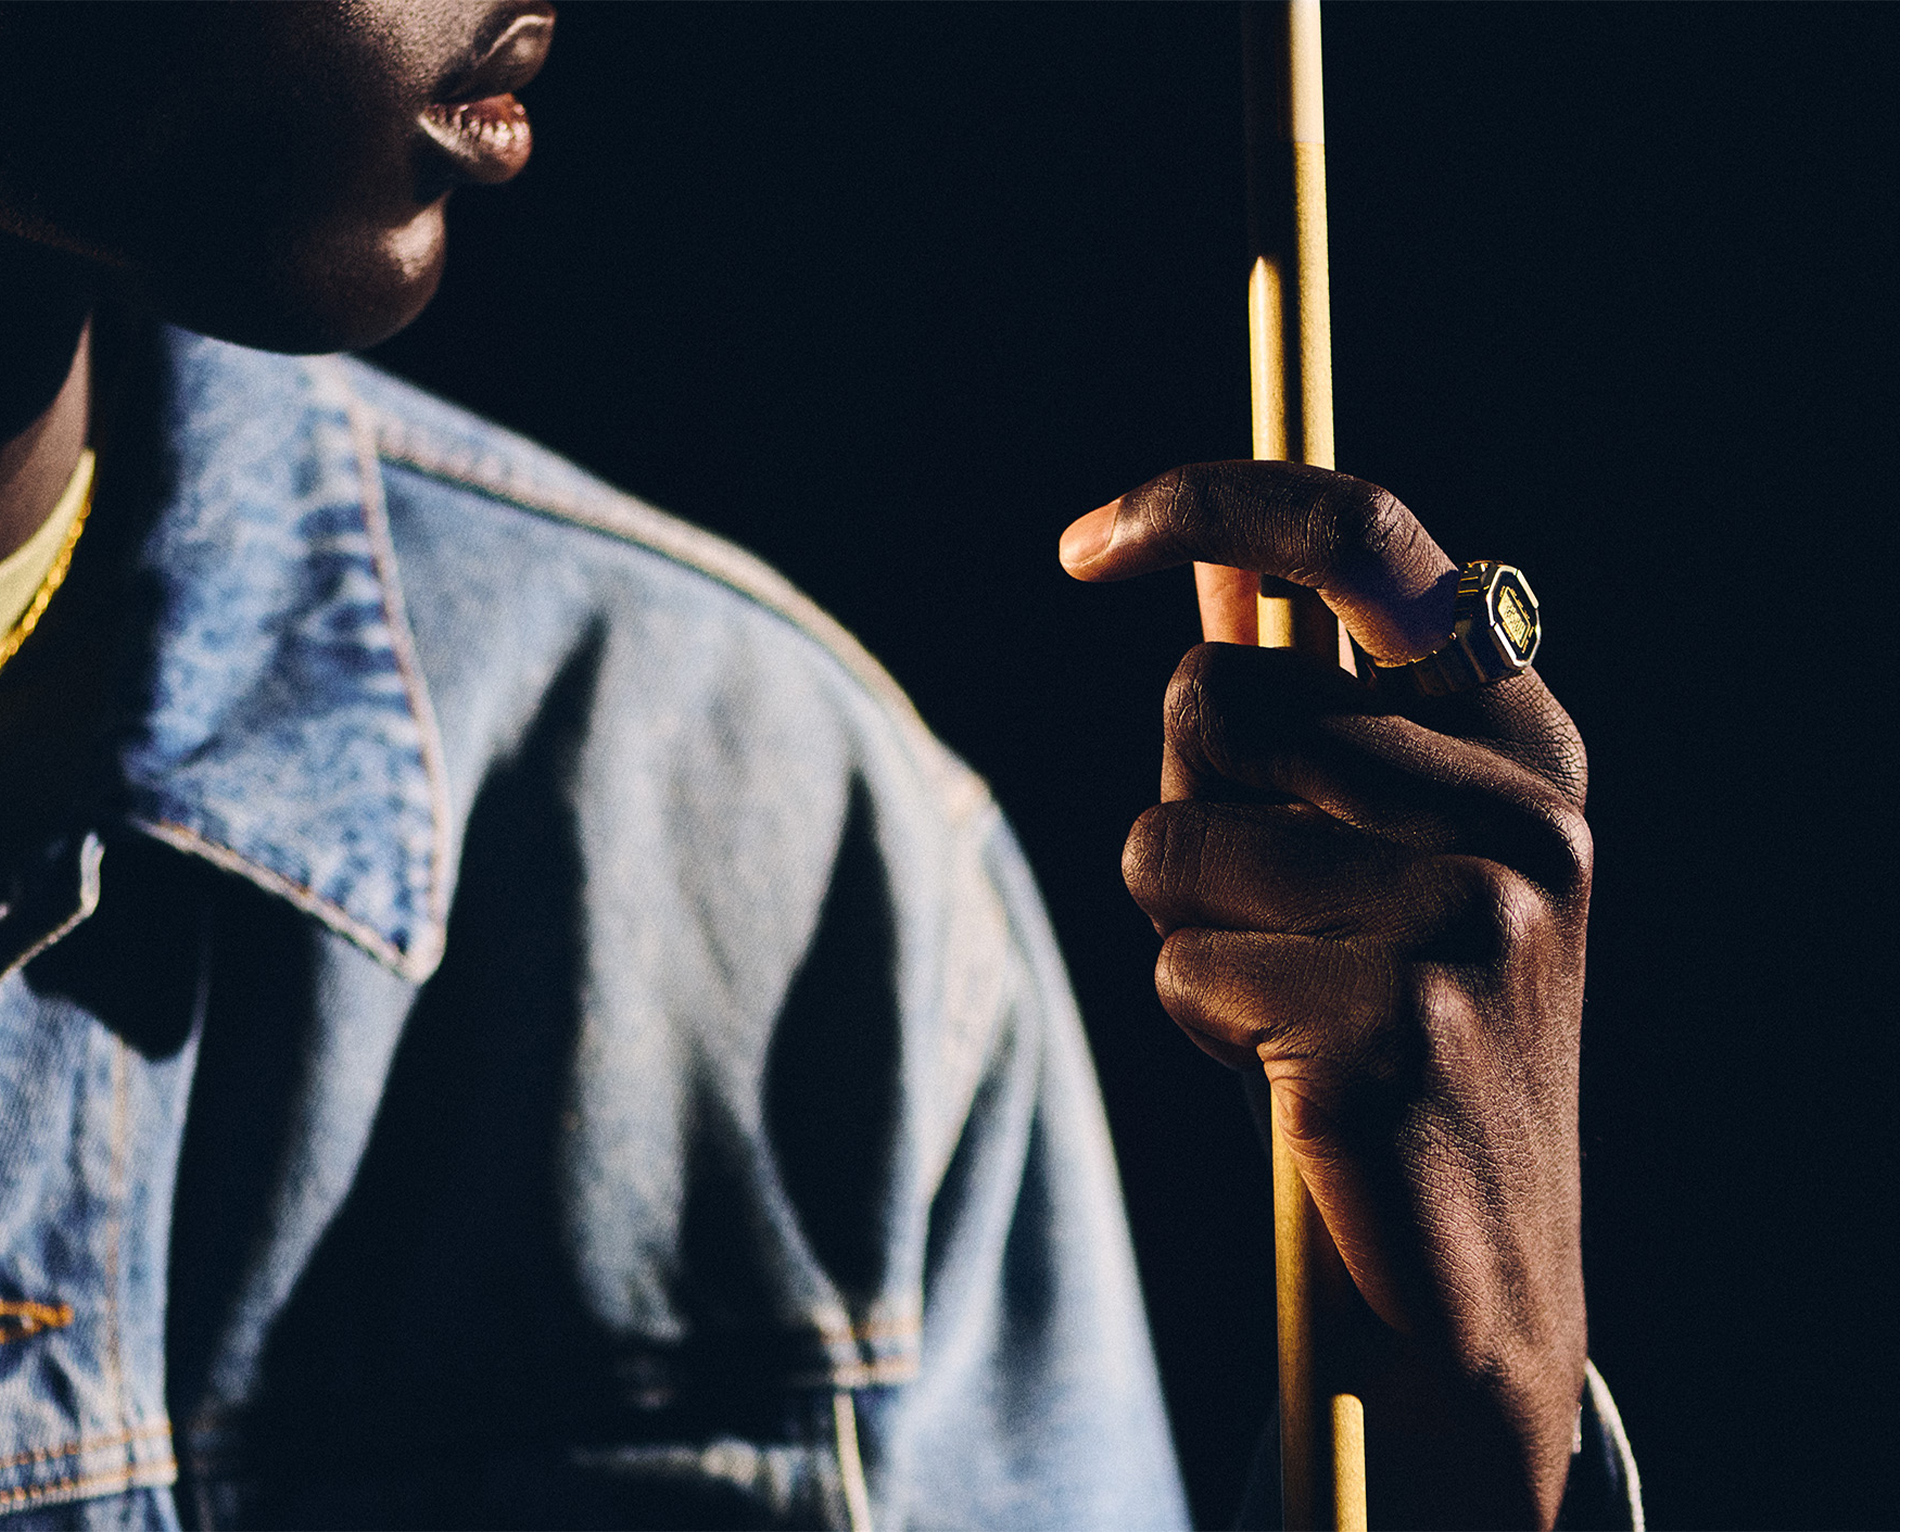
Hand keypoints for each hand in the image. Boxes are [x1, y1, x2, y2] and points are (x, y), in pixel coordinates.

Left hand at [1061, 462, 1590, 1529]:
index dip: (1213, 500)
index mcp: (1525, 746)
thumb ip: (1314, 712)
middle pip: (1213, 698)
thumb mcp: (1388, 854)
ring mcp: (1467, 917)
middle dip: (1182, 797)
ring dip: (1181, 919)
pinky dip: (1196, 1014)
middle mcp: (1519, 813)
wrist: (1475, 1281)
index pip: (1365, 539)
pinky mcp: (1392, 1022)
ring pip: (1171, 833)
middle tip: (1255, 904)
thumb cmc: (1400, 1037)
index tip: (1084, 541)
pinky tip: (1288, 1074)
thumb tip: (1206, 573)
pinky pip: (1181, 960)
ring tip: (1282, 997)